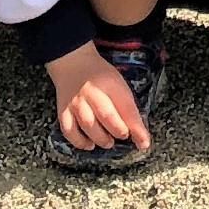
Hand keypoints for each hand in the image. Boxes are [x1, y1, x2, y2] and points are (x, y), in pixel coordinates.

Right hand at [45, 41, 150, 156]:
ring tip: (108, 142)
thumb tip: (141, 138)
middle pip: (107, 115)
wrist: (73, 64)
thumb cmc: (101, 78)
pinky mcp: (63, 112)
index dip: (136, 128)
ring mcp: (76, 103)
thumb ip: (128, 110)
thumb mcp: (119, 86)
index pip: (126, 107)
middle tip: (123, 136)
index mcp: (110, 84)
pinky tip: (89, 144)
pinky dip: (80, 142)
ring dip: (101, 139)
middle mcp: (91, 92)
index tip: (144, 142)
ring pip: (88, 125)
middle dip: (118, 130)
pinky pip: (70, 131)